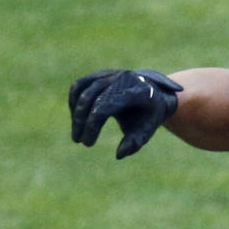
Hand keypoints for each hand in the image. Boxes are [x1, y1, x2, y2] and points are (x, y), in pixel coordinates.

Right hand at [68, 68, 182, 158]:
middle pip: (90, 96)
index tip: (88, 143)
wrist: (153, 94)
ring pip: (81, 88)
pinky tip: (77, 119)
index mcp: (135, 91)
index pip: (104, 105)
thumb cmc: (148, 117)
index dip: (92, 124)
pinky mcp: (99, 74)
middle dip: (81, 120)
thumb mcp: (146, 131)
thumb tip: (119, 154)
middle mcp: (120, 78)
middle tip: (78, 140)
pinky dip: (74, 102)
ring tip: (76, 132)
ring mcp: (109, 74)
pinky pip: (79, 85)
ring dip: (75, 112)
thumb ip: (135, 143)